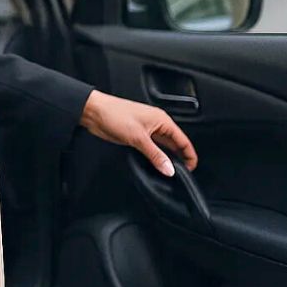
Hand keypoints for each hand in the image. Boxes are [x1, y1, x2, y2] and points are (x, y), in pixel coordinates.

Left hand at [78, 89, 197, 177]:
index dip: (189, 154)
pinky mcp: (136, 136)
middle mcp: (156, 125)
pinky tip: (155, 166)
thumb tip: (169, 169)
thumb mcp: (138, 137)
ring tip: (170, 173)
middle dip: (179, 158)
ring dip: (166, 159)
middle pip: (174, 144)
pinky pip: (151, 148)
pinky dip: (155, 157)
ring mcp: (146, 131)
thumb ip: (155, 154)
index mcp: (161, 120)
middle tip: (182, 175)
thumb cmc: (114, 114)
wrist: (94, 111)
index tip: (192, 168)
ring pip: (163, 147)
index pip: (183, 140)